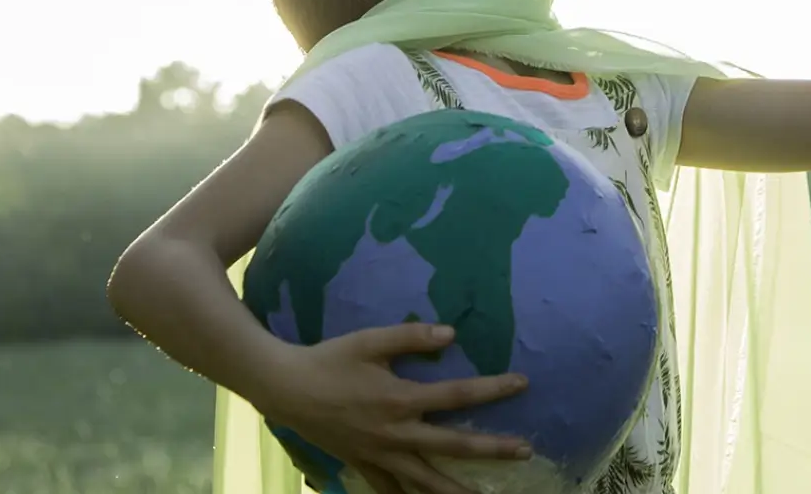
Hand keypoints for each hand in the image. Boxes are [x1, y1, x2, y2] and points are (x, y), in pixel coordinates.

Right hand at [252, 322, 532, 493]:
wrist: (285, 388)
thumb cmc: (330, 360)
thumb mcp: (370, 341)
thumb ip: (412, 337)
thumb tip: (452, 333)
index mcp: (401, 399)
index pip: (458, 396)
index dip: (493, 389)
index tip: (523, 383)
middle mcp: (395, 433)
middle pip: (452, 446)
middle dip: (491, 450)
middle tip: (526, 452)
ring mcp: (379, 454)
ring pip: (423, 479)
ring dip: (454, 490)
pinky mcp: (362, 463)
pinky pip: (389, 487)